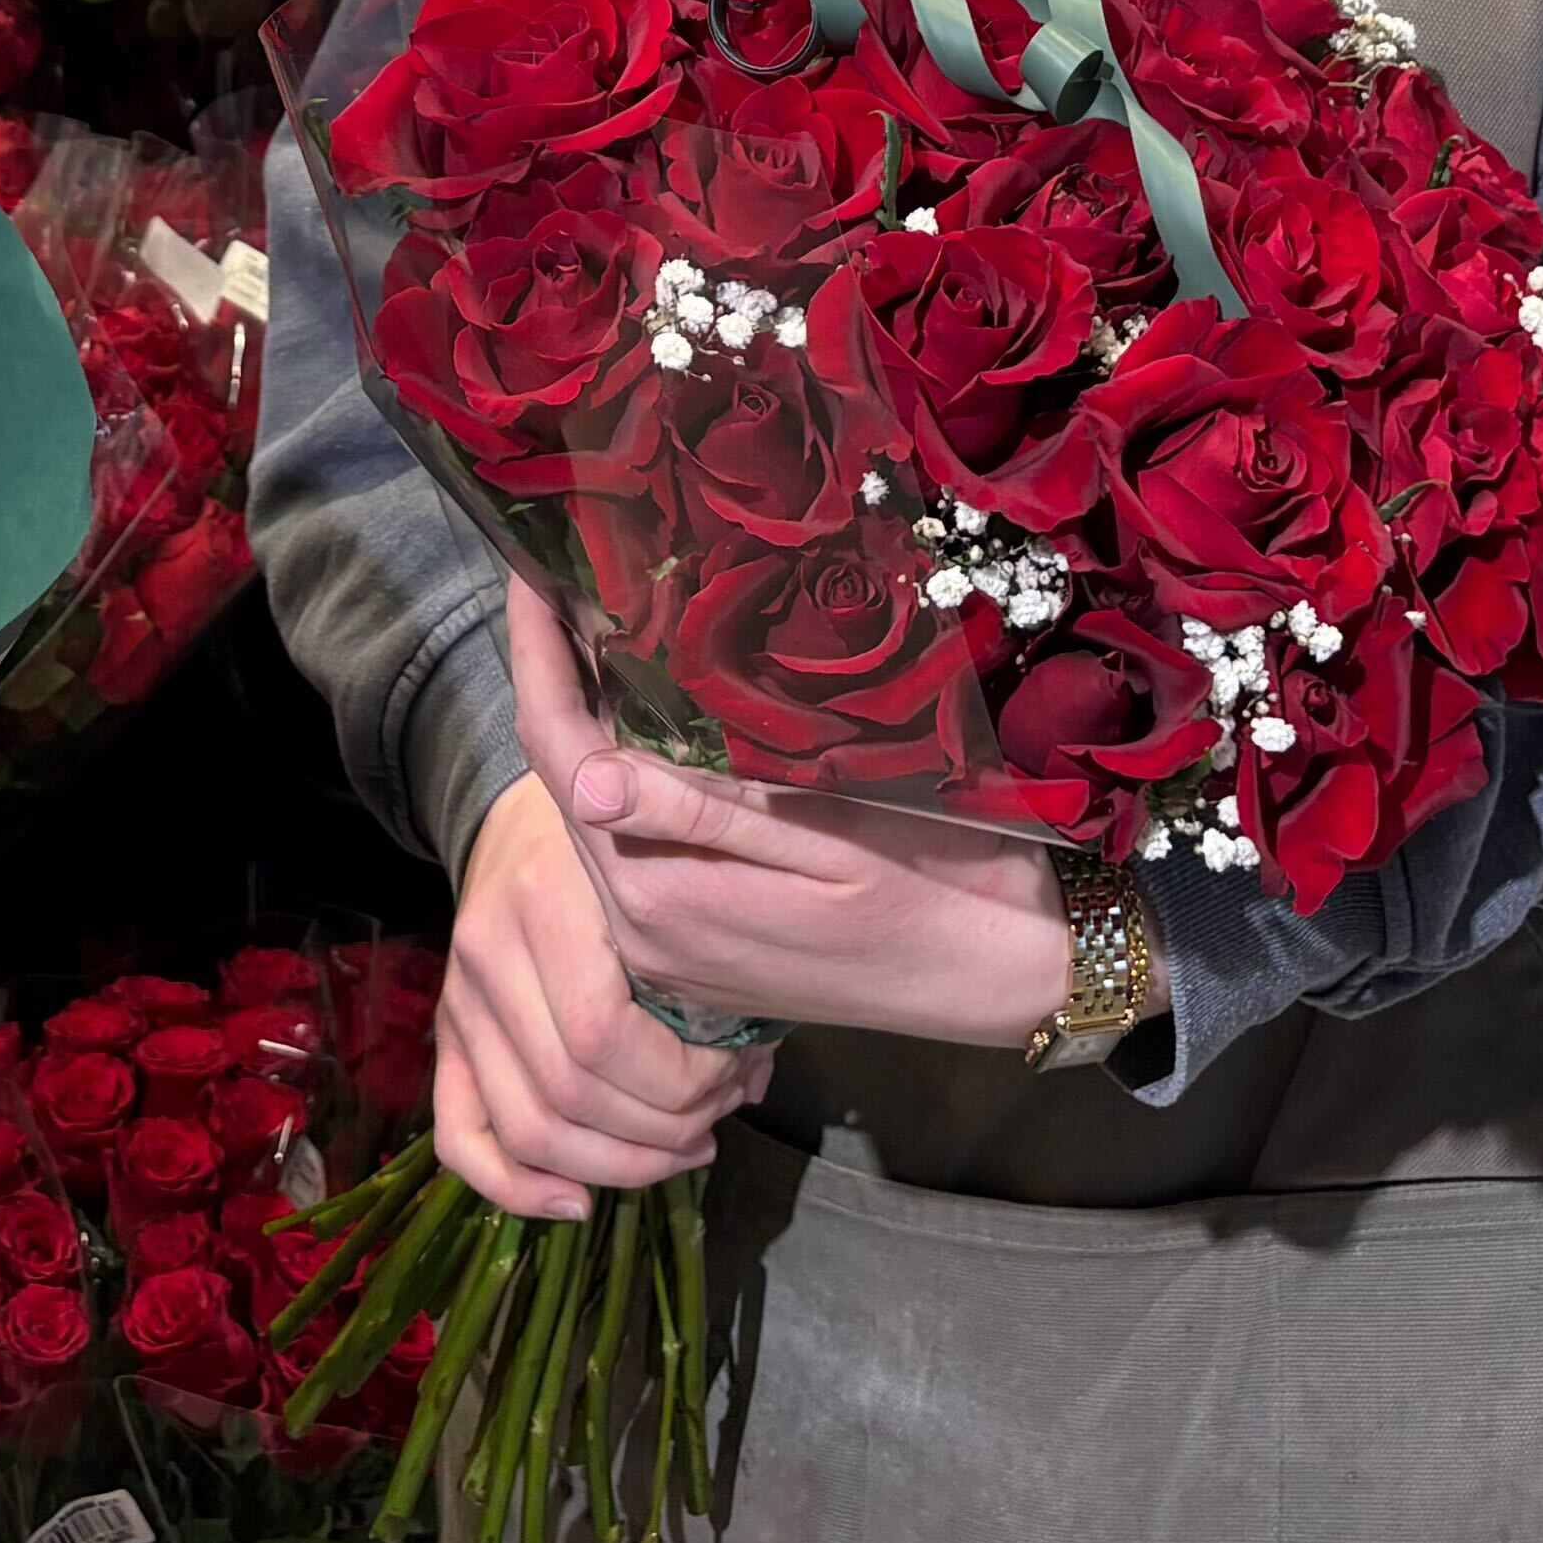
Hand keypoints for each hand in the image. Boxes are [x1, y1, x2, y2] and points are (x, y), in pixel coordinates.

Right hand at [438, 771, 762, 1225]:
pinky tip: (577, 1203)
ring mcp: (461, 1000)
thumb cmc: (624, 842)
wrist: (531, 810)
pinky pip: (461, 1138)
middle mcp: (489, 953)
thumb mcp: (671, 875)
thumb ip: (711, 968)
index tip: (736, 1071)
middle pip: (569, 1093)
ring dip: (614, 1165)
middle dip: (660, 1130)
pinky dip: (516, 1189)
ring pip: (527, 1127)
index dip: (681, 1082)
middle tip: (716, 1119)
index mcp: (545, 900)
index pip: (602, 1036)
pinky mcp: (448, 1037)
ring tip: (678, 1154)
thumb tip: (752, 1077)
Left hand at [506, 582, 1073, 1056]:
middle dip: (556, 674)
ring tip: (600, 622)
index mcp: (662, 897)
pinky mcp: (700, 950)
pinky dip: (631, 774)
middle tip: (564, 572)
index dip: (535, 652)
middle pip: (565, 781)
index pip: (560, 754)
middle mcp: (645, 931)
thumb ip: (706, 811)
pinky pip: (637, 848)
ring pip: (597, 814)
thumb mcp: (830, 840)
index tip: (529, 566)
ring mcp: (669, 947)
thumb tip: (589, 776)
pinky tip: (654, 719)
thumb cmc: (941, 892)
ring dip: (590, 722)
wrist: (1014, 977)